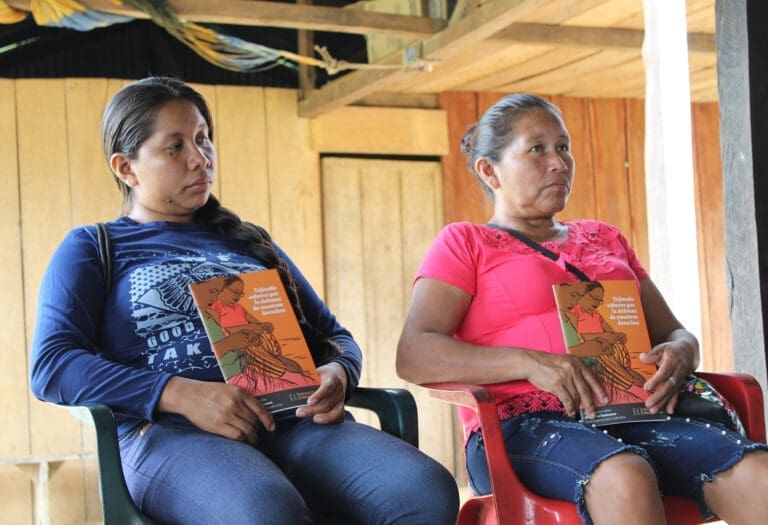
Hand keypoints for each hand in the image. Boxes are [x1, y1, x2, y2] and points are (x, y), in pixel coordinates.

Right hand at [158, 376, 273, 444]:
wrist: (188, 395)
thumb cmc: (208, 392)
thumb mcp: (227, 389)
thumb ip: (241, 399)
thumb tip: (254, 413)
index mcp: (238, 392)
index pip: (259, 408)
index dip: (268, 419)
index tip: (271, 427)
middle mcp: (235, 403)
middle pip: (253, 420)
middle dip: (257, 429)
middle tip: (256, 434)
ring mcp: (227, 415)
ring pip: (247, 430)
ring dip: (252, 437)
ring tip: (251, 441)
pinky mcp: (218, 425)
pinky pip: (237, 436)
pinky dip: (242, 440)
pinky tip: (242, 442)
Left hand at [295, 362, 346, 423]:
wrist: (339, 375)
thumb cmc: (323, 375)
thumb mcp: (316, 371)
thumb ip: (307, 377)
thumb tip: (289, 380)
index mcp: (332, 379)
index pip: (327, 387)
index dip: (319, 395)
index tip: (309, 402)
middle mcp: (338, 390)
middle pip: (328, 403)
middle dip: (313, 410)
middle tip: (299, 412)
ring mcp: (341, 400)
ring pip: (335, 411)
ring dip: (325, 418)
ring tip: (314, 420)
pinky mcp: (341, 407)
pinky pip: (339, 417)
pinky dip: (331, 421)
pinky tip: (321, 423)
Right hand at [525, 352, 607, 419]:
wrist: (532, 362)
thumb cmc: (549, 364)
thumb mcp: (566, 362)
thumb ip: (577, 372)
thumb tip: (587, 389)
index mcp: (577, 362)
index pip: (593, 379)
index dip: (600, 391)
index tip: (605, 400)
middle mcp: (573, 369)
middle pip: (585, 390)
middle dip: (590, 404)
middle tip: (593, 413)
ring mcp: (564, 376)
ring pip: (576, 396)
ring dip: (577, 407)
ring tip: (577, 413)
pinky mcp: (556, 384)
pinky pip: (567, 399)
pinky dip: (570, 407)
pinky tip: (570, 411)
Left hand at [639, 339, 693, 413]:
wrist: (687, 351)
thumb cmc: (671, 349)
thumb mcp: (662, 347)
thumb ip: (652, 353)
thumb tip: (642, 357)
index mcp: (673, 360)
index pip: (664, 372)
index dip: (656, 381)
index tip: (646, 388)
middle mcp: (678, 371)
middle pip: (668, 385)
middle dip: (659, 396)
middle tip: (648, 404)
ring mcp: (680, 378)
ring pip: (672, 392)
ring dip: (663, 402)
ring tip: (654, 410)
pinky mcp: (680, 383)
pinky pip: (677, 394)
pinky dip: (673, 403)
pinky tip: (669, 411)